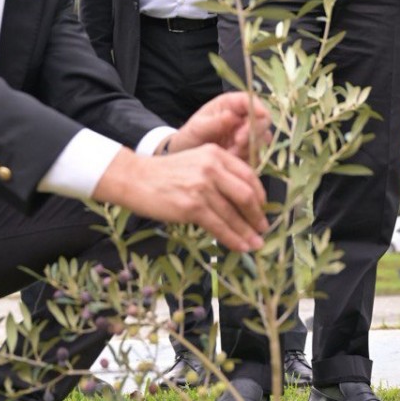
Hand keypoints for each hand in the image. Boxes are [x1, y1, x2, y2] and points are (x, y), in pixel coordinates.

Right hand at [94, 144, 267, 253]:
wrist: (136, 179)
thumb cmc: (165, 174)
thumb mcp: (195, 162)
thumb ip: (218, 174)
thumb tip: (243, 201)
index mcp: (215, 154)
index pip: (248, 174)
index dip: (260, 195)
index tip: (263, 208)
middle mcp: (212, 167)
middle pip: (246, 194)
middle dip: (257, 216)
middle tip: (263, 228)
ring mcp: (202, 187)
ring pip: (233, 214)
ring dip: (247, 232)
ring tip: (255, 244)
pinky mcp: (192, 206)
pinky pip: (219, 226)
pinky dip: (232, 239)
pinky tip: (240, 247)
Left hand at [167, 91, 269, 160]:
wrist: (186, 157)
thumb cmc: (189, 137)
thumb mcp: (196, 128)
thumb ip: (213, 123)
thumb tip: (231, 116)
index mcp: (230, 104)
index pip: (250, 100)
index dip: (257, 107)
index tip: (256, 119)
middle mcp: (242, 117)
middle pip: (263, 120)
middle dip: (253, 131)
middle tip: (237, 142)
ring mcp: (248, 135)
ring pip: (263, 138)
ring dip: (249, 147)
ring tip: (229, 153)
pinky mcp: (249, 151)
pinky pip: (258, 155)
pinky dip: (248, 159)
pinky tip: (232, 160)